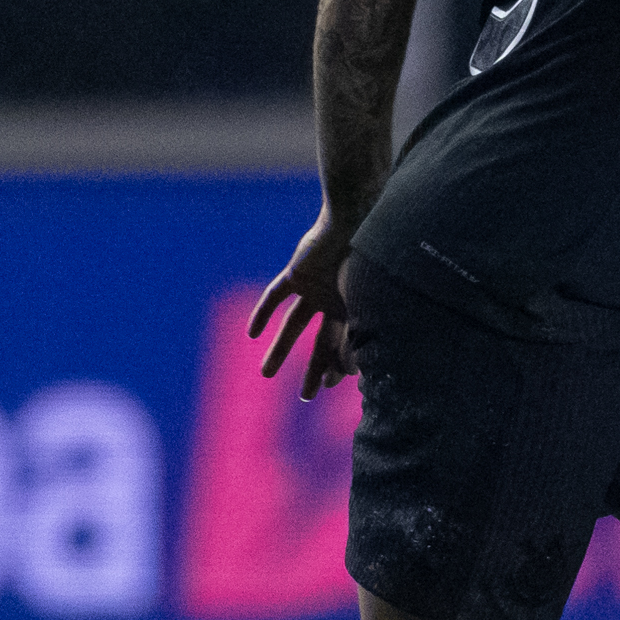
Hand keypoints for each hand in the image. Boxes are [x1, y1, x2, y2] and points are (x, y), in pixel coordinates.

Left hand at [250, 207, 356, 399]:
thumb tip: (355, 373)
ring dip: (280, 350)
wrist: (356, 222)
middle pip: (321, 343)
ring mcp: (314, 288)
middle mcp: (335, 301)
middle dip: (314, 370)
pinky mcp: (297, 274)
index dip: (339, 368)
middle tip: (307, 397)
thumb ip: (356, 337)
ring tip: (265, 374)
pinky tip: (251, 334)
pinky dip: (262, 313)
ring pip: (293, 325)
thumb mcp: (363, 306)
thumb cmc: (368, 262)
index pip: (345, 346)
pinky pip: (276, 295)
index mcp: (356, 309)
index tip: (331, 387)